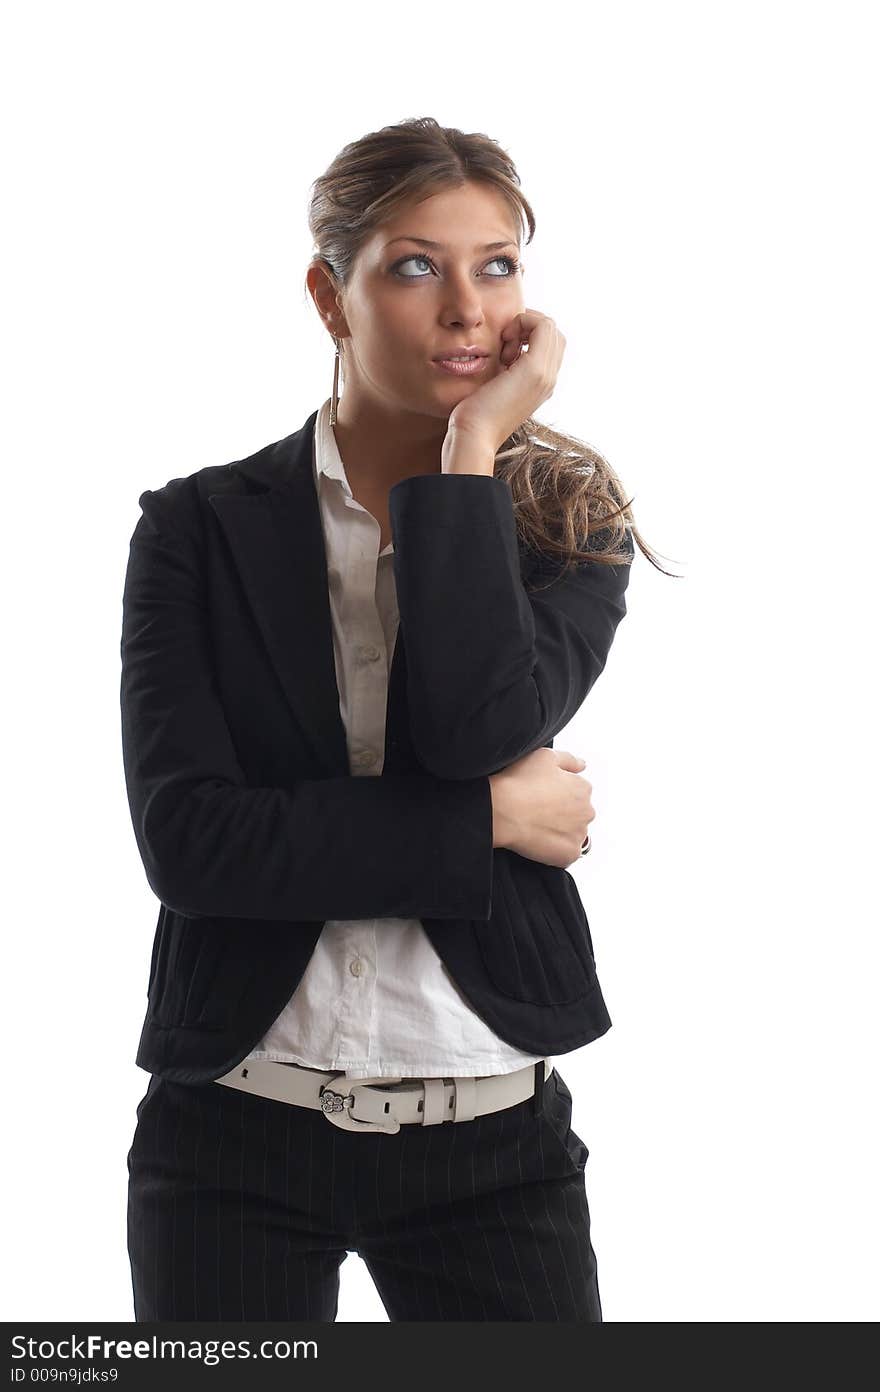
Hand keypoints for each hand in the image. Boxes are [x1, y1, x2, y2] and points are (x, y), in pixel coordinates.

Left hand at [442, 309, 566, 463]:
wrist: (474, 435)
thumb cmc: (476, 414)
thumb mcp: (497, 386)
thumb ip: (507, 370)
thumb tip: (504, 353)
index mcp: (542, 384)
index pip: (550, 343)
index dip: (527, 334)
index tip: (504, 349)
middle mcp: (550, 379)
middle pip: (553, 333)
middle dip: (527, 327)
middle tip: (505, 345)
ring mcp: (546, 374)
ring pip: (550, 326)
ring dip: (524, 326)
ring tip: (504, 348)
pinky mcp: (535, 369)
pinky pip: (542, 325)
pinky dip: (521, 324)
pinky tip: (504, 346)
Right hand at [489, 746, 594, 868]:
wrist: (501, 809)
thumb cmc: (519, 780)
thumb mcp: (545, 756)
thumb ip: (569, 759)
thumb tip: (583, 765)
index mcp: (583, 788)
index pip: (577, 793)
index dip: (557, 795)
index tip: (540, 797)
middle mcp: (587, 811)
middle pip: (578, 815)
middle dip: (562, 815)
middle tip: (537, 813)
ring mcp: (579, 835)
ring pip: (573, 835)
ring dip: (560, 833)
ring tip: (536, 828)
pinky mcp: (569, 854)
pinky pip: (566, 854)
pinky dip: (555, 851)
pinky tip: (537, 842)